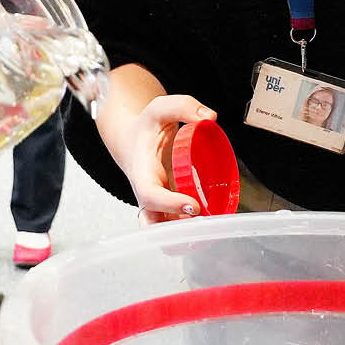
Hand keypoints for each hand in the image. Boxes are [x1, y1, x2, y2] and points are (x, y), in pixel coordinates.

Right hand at [115, 93, 216, 224]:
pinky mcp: (165, 209)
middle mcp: (146, 194)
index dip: (169, 204)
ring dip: (185, 237)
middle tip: (204, 226)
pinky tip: (212, 227)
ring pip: (163, 233)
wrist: (131, 140)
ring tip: (213, 229)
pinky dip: (190, 233)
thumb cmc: (146, 127)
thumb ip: (183, 106)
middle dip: (175, 235)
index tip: (194, 205)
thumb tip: (210, 117)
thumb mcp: (160, 108)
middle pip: (152, 226)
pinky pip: (174, 228)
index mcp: (142, 172)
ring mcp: (154, 205)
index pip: (149, 195)